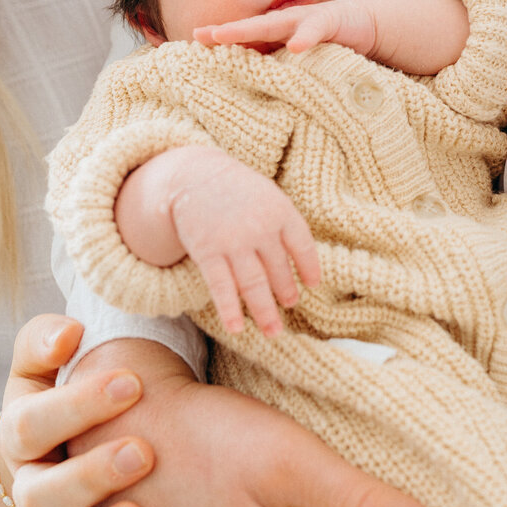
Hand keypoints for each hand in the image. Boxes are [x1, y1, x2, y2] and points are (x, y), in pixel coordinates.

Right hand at [0, 317, 164, 506]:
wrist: (52, 459)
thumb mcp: (44, 365)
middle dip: (92, 474)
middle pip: (43, 492)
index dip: (78, 405)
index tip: (132, 383)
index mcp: (22, 433)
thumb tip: (67, 332)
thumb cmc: (67, 404)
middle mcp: (30, 487)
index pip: (32, 421)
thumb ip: (45, 341)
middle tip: (143, 454)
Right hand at [117, 146, 320, 335]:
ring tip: (273, 330)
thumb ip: (285, 225)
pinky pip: (221, 286)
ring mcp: (233, 241)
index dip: (309, 267)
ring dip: (264, 311)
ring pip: (253, 284)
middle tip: (289, 309)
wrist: (194, 175)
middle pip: (278, 270)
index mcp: (280, 210)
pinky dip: (229, 309)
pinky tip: (237, 328)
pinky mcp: (207, 251)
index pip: (302, 245)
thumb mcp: (269, 196)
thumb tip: (304, 264)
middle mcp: (260, 227)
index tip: (313, 285)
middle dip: (286, 293)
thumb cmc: (238, 191)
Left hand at [196, 0, 380, 57]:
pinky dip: (305, 38)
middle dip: (224, 32)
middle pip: (249, 28)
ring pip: (274, 25)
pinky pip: (315, 30)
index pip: (243, 38)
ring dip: (249, 30)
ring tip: (226, 36)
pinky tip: (295, 47)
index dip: (218, 39)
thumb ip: (278, 68)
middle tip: (197, 35)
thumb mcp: (299, 58)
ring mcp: (305, 21)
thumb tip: (253, 92)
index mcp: (277, 34)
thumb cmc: (329, 44)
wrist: (367, 23)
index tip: (191, 43)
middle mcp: (286, 24)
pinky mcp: (330, 22)